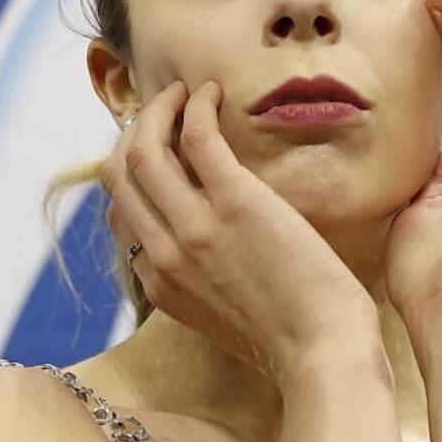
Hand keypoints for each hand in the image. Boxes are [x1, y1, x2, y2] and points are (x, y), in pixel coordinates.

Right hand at [102, 79, 378, 384]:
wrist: (322, 350)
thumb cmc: (289, 336)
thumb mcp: (219, 314)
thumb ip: (197, 278)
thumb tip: (202, 241)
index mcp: (157, 282)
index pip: (120, 213)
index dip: (132, 172)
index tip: (154, 146)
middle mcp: (162, 252)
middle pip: (118, 173)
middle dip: (134, 130)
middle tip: (161, 107)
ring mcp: (194, 226)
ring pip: (144, 149)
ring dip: (157, 108)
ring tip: (181, 91)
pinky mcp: (235, 202)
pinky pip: (197, 136)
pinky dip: (196, 106)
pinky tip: (211, 93)